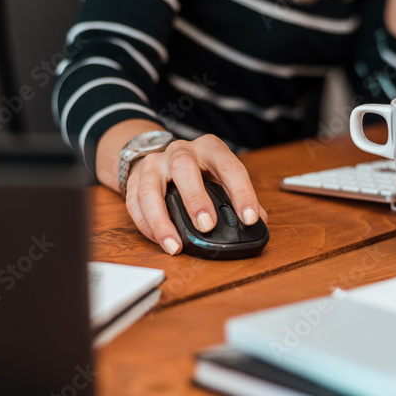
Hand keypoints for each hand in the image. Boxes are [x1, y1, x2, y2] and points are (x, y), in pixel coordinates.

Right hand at [124, 135, 266, 254]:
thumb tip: (259, 221)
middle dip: (195, 198)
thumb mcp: (221, 174)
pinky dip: (147, 226)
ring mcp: (155, 164)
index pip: (229, 166)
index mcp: (209, 149)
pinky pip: (135, 203)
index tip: (249, 218)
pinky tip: (160, 241)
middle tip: (206, 226)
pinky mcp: (135, 180)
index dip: (242, 192)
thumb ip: (238, 196)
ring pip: (151, 188)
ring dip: (162, 220)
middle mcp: (180, 152)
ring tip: (175, 246)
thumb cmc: (198, 170)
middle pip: (184, 168)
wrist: (161, 157)